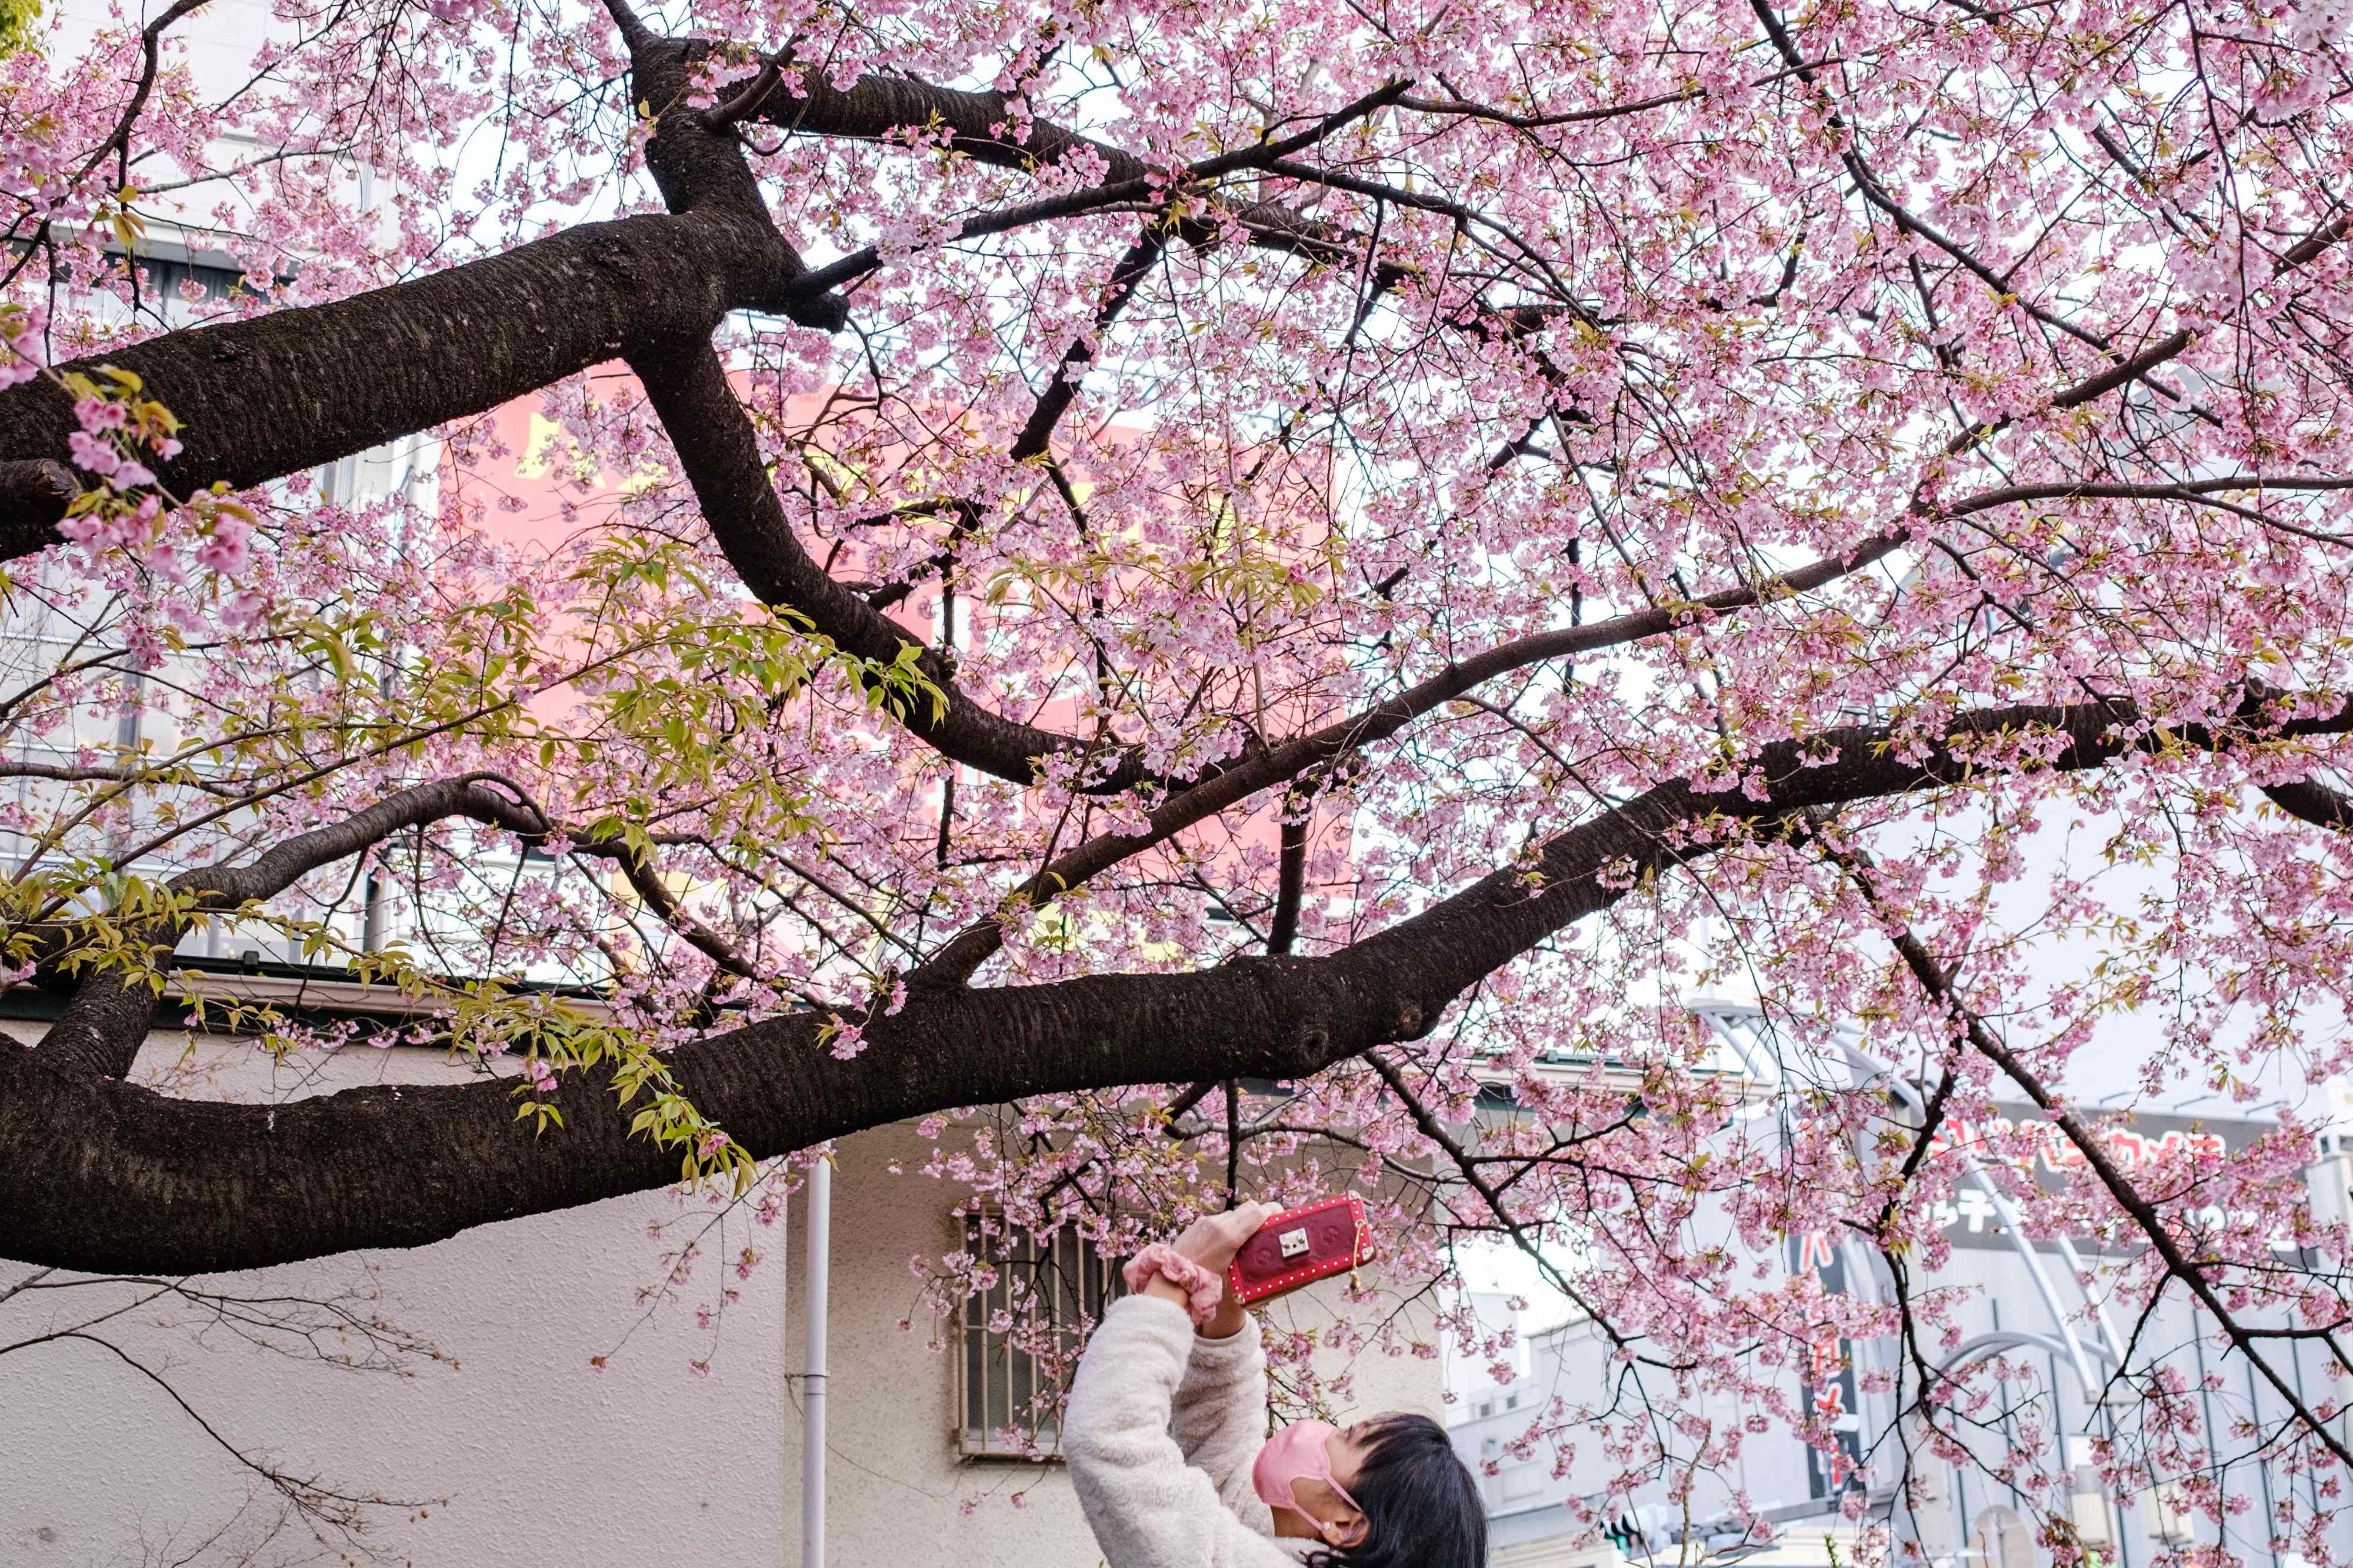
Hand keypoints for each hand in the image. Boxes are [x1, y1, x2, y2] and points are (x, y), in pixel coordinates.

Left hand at [1173, 1202, 1268, 1339]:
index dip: (1271, 1210)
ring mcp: (1207, 1221)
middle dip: (1258, 1213)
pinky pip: (1219, 1218)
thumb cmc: (1203, 1280)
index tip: (1279, 1213)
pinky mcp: (1197, 1222)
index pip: (1257, 1213)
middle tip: (1265, 1225)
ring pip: (1233, 1213)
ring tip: (1242, 1237)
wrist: (1173, 1277)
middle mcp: (1219, 1223)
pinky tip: (1223, 1240)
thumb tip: (1257, 1254)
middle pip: (1247, 1207)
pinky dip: (1226, 1224)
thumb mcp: (1230, 1271)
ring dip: (1241, 1220)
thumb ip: (1244, 1255)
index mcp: (1230, 1236)